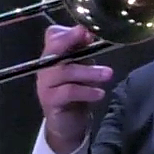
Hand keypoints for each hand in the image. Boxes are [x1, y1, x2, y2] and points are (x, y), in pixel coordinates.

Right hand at [34, 25, 111, 153]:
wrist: (67, 122)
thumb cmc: (76, 90)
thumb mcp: (82, 67)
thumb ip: (84, 51)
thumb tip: (90, 33)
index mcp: (53, 54)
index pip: (53, 35)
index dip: (69, 31)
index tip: (86, 31)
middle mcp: (45, 66)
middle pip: (53, 48)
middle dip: (70, 40)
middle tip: (88, 37)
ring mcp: (45, 83)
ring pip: (65, 71)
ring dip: (89, 71)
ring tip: (108, 74)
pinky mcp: (50, 100)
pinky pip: (68, 92)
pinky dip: (86, 92)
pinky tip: (100, 94)